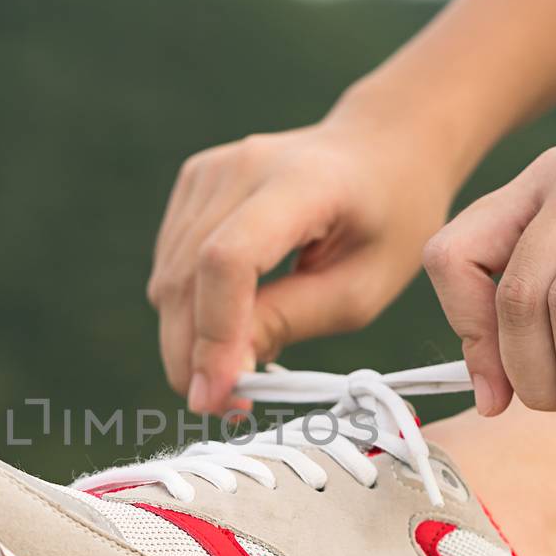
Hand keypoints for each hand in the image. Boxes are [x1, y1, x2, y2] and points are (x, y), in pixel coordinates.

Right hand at [147, 92, 455, 412]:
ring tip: (228, 376)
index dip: (216, 334)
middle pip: (186, 276)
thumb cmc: (387, 219)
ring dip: (186, 341)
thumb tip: (224, 373)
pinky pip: (171, 266)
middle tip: (224, 407)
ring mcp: (209, 172)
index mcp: (300, 183)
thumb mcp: (363, 287)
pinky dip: (187, 312)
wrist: (382, 147)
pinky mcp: (193, 185)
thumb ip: (292, 321)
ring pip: (168, 279)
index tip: (219, 397)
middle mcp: (241, 168)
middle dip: (194, 356)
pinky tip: (224, 330)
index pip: (228, 260)